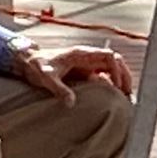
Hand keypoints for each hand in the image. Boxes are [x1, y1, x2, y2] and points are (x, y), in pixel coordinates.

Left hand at [9, 39, 133, 103]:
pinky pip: (103, 76)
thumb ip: (59, 89)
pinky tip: (112, 97)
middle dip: (124, 76)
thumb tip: (71, 103)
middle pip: (115, 62)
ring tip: (124, 96)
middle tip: (128, 94)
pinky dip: (111, 84)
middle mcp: (88, 57)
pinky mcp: (84, 72)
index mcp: (82, 54)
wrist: (28, 62)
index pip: (109, 57)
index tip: (116, 87)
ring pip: (112, 68)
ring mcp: (87, 64)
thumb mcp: (46, 78)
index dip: (116, 71)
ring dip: (120, 79)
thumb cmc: (37, 66)